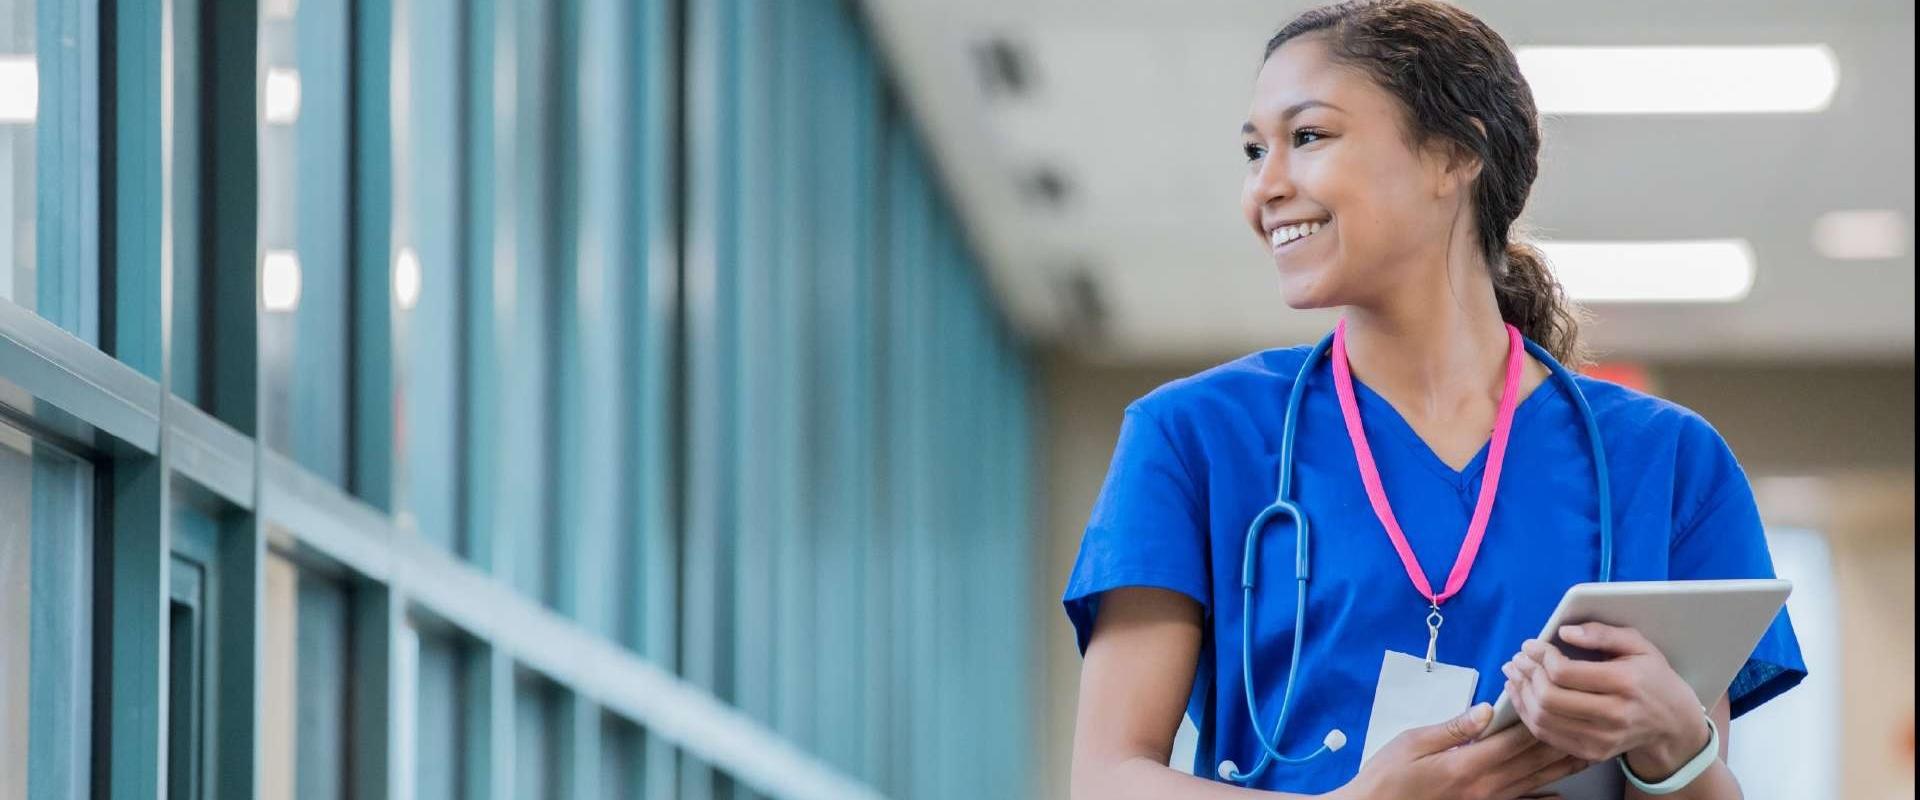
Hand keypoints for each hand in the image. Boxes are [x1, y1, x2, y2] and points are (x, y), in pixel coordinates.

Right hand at [1335, 703, 1588, 799]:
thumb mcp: (1412, 743)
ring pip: (1534, 783)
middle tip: (1588, 722)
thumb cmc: (1387, 777)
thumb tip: (1488, 710)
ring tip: (1589, 752)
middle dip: (1561, 739)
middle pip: (1532, 762)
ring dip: (1562, 767)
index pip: (1514, 739)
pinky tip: (1561, 797)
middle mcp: (1484, 788)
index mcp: (1467, 765)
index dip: (1537, 717)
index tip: (1555, 696)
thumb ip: (1453, 728)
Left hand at [1501, 622, 1712, 776]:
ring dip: (1521, 693)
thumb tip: (1564, 632)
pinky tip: (1522, 695)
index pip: (1565, 673)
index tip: (1531, 645)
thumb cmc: (1652, 677)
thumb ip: (1602, 634)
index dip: (1540, 656)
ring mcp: (1602, 739)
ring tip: (1515, 674)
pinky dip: (1527, 714)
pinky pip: (1547, 735)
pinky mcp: (1591, 753)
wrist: (1672, 723)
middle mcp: (1613, 716)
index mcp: (1625, 683)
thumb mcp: (1638, 645)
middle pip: (1549, 697)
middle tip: (1518, 659)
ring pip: (1542, 719)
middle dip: (1526, 674)